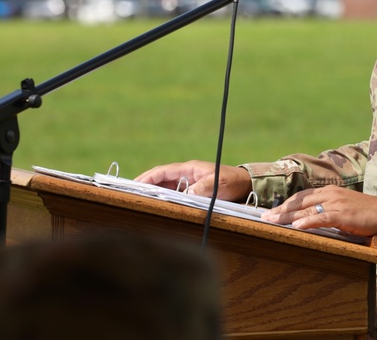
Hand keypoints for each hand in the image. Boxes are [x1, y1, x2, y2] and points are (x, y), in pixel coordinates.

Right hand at [135, 160, 252, 201]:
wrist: (246, 185)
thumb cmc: (232, 182)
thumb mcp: (218, 183)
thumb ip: (202, 188)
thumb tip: (185, 194)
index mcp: (189, 168)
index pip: (162, 171)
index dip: (147, 178)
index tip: (135, 185)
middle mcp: (186, 175)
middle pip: (160, 179)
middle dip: (146, 186)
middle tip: (131, 195)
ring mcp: (189, 183)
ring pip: (166, 187)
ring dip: (154, 193)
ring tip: (140, 201)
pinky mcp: (193, 192)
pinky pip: (175, 194)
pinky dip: (165, 199)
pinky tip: (158, 206)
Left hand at [261, 186, 376, 237]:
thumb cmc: (366, 213)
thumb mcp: (344, 207)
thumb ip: (328, 210)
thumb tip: (310, 221)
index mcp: (329, 191)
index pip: (302, 196)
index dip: (286, 204)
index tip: (272, 211)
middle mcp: (330, 194)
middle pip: (299, 202)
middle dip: (281, 210)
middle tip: (264, 217)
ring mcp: (336, 203)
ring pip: (306, 209)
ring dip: (287, 217)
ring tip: (273, 222)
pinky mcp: (342, 215)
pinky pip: (320, 218)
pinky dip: (307, 222)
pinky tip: (295, 227)